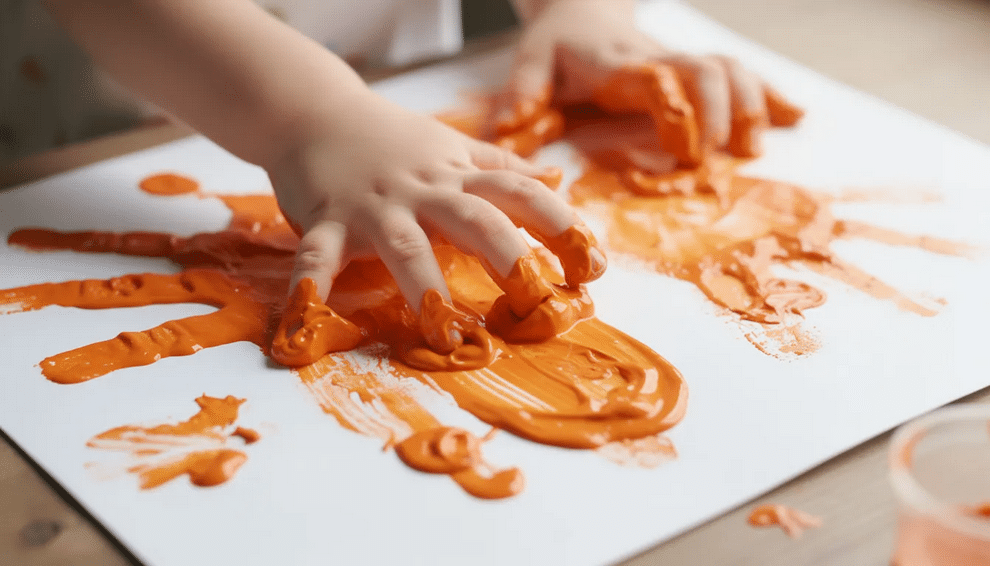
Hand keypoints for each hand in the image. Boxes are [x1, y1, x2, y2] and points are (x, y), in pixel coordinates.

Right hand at [268, 90, 604, 318]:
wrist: (313, 110)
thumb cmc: (391, 139)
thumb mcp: (451, 146)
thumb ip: (502, 166)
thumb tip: (555, 179)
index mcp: (457, 175)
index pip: (518, 193)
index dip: (559, 225)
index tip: (593, 264)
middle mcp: (423, 190)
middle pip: (474, 218)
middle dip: (508, 255)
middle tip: (538, 298)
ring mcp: (375, 206)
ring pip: (404, 244)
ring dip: (425, 285)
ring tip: (444, 330)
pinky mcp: (327, 220)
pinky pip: (319, 255)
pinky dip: (312, 285)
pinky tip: (308, 317)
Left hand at [498, 0, 801, 159]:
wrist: (584, 12)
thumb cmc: (557, 48)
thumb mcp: (530, 63)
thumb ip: (522, 93)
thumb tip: (510, 128)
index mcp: (619, 65)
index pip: (656, 78)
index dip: (678, 108)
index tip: (686, 148)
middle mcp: (659, 59)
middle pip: (708, 69)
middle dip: (722, 111)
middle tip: (717, 157)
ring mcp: (683, 61)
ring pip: (731, 68)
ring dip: (750, 106)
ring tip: (753, 148)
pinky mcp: (697, 68)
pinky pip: (741, 73)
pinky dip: (770, 94)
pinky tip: (795, 116)